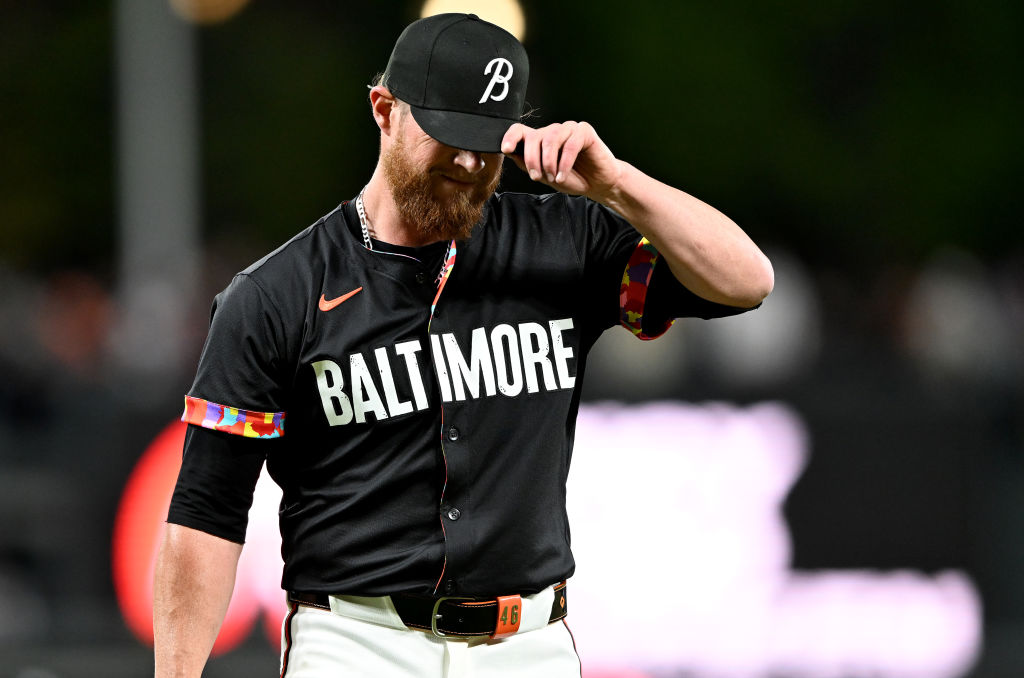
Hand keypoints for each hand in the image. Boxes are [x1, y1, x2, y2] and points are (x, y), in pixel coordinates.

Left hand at [501, 121, 622, 200]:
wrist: (597, 184)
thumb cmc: (572, 178)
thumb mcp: (545, 175)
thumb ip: (528, 164)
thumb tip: (511, 153)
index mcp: (541, 139)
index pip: (520, 130)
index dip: (510, 136)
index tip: (506, 149)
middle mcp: (554, 131)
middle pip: (534, 137)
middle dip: (532, 159)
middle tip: (537, 177)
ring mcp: (569, 129)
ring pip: (550, 139)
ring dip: (549, 162)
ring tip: (553, 178)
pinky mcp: (584, 132)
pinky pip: (570, 145)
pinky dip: (564, 163)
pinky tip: (563, 175)